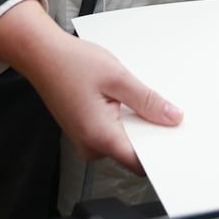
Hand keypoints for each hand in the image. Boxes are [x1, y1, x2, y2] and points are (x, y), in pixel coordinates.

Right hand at [31, 33, 183, 170]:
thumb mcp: (118, 77)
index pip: (140, 162)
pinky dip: (123, 119)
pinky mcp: (85, 132)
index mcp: (99, 136)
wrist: (42, 55)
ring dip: (135, 123)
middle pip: (133, 152)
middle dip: (150, 133)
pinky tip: (121, 99)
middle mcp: (90, 145)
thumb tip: (172, 117)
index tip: (176, 140)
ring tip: (132, 97)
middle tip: (160, 108)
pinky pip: (112, 133)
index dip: (161, 152)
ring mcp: (86, 140)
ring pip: (123, 141)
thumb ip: (148, 101)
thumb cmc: (70, 63)